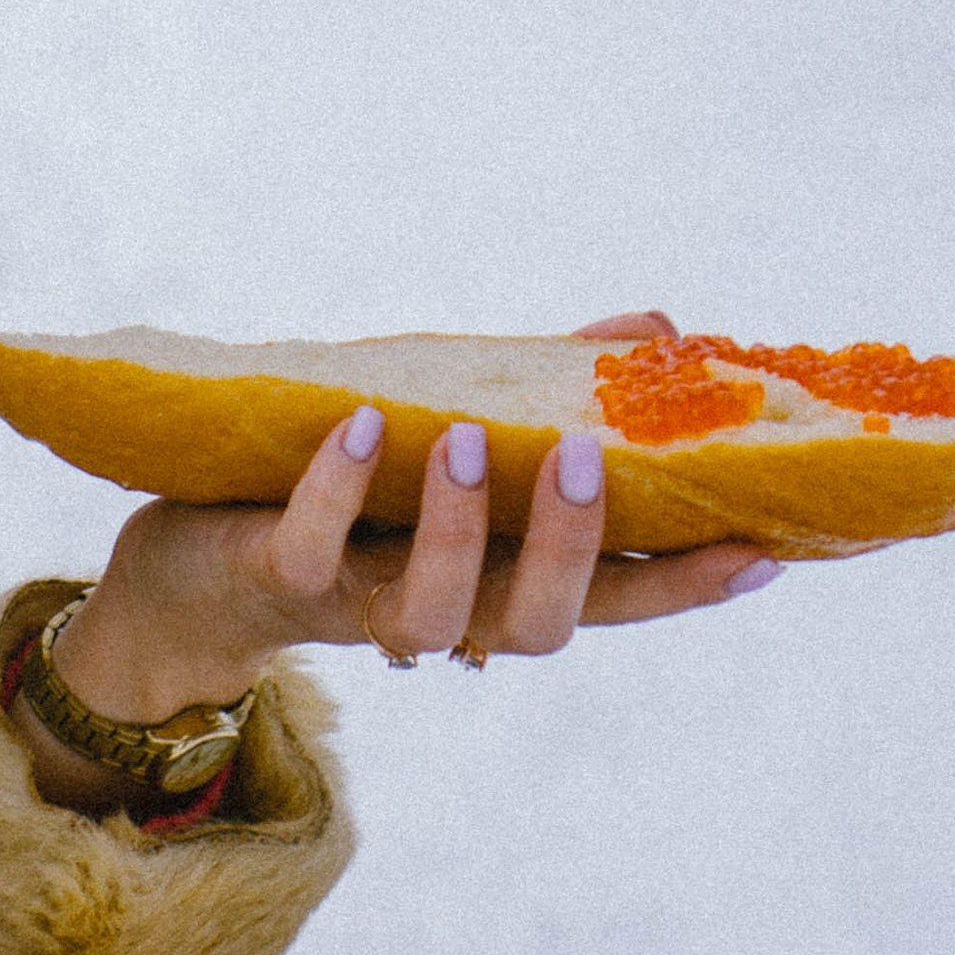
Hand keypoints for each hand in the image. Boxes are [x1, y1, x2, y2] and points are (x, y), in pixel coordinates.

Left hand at [22, 303, 773, 805]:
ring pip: (435, 611)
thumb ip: (550, 385)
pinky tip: (364, 426)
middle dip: (570, 550)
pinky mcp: (275, 582)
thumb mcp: (453, 430)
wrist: (191, 568)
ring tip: (465, 438)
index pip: (616, 598)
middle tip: (579, 458)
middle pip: (540, 626)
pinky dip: (338, 490)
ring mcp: (359, 605)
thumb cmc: (347, 494)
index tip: (763, 551)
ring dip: (459, 526)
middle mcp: (446, 610)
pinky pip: (313, 553)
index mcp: (503, 580)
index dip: (686, 585)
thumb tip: (657, 329)